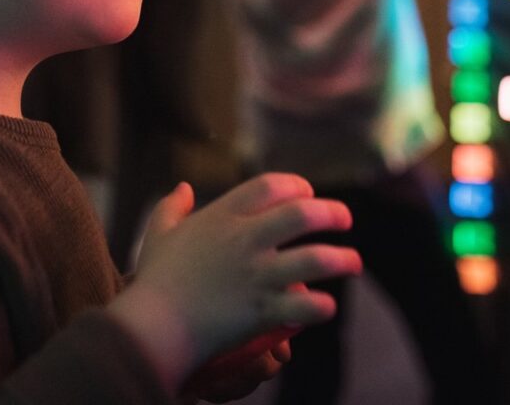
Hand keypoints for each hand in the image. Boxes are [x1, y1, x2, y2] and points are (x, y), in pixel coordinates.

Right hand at [107, 174, 361, 393]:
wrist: (156, 326)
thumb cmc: (156, 279)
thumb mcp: (159, 233)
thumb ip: (171, 206)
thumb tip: (182, 186)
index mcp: (223, 216)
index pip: (269, 186)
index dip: (295, 184)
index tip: (308, 192)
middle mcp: (246, 240)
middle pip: (301, 215)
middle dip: (331, 212)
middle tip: (345, 218)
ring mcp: (257, 275)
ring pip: (314, 260)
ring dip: (341, 259)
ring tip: (353, 262)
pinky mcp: (262, 311)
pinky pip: (304, 307)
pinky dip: (321, 307)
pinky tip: (328, 305)